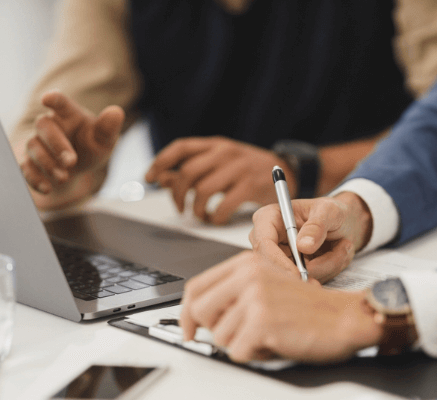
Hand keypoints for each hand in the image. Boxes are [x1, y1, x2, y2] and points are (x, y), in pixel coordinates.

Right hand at [15, 91, 123, 196]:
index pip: (60, 102)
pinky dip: (34, 178)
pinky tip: (47, 188)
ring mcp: (36, 142)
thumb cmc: (90, 147)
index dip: (54, 99)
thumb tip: (116, 112)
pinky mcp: (28, 161)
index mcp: (68, 115)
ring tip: (64, 177)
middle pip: (44, 125)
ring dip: (47, 163)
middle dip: (56, 144)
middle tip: (71, 161)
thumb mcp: (104, 141)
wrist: (75, 169)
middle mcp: (49, 125)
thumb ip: (108, 128)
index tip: (47, 99)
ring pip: (33, 145)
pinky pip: (25, 167)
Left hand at [144, 136, 295, 223]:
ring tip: (200, 214)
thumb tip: (161, 178)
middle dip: (177, 194)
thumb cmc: (247, 169)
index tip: (149, 177)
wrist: (287, 169)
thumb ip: (192, 170)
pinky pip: (223, 205)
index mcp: (215, 145)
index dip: (160, 161)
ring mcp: (238, 169)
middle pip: (188, 172)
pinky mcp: (250, 186)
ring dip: (196, 208)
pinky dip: (215, 217)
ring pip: (202, 190)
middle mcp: (225, 153)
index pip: (180, 147)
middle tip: (180, 207)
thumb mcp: (220, 163)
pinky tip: (216, 218)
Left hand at [180, 252, 381, 363]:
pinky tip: (276, 343)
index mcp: (247, 263)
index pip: (196, 286)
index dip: (186, 312)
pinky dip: (256, 355)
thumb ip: (236, 291)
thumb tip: (200, 315)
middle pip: (198, 311)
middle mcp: (248, 276)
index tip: (189, 328)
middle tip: (236, 337)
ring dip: (243, 345)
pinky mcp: (262, 322)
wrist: (345, 316)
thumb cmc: (312, 307)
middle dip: (213, 331)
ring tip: (269, 335)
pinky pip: (238, 352)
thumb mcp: (270, 284)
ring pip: (219, 337)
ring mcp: (254, 298)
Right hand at [248, 192, 372, 282]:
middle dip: (304, 270)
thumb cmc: (332, 211)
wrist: (346, 223)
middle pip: (274, 266)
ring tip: (342, 245)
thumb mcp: (329, 211)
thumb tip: (303, 245)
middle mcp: (269, 240)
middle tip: (331, 263)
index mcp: (269, 218)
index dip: (278, 262)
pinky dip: (327, 270)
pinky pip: (307, 280)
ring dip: (324, 266)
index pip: (263, 244)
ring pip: (296, 276)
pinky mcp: (292, 270)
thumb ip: (317, 226)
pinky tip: (337, 254)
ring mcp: (280, 257)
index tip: (299, 273)